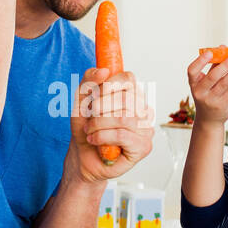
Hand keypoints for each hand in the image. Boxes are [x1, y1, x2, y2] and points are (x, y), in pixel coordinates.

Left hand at [66, 68, 153, 182]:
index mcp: (131, 96)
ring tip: (89, 130)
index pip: (129, 79)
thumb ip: (89, 81)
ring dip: (98, 123)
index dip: (110, 84)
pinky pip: (122, 135)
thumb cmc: (86, 129)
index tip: (94, 94)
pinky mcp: (143, 146)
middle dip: (100, 107)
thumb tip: (104, 70)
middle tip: (89, 116)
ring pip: (123, 118)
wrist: (82, 156)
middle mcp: (143, 110)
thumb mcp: (81, 101)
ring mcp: (146, 129)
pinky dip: (102, 136)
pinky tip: (94, 140)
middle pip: (126, 98)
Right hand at [186, 50, 227, 124]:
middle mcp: (200, 92)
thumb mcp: (206, 82)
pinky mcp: (222, 105)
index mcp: (193, 84)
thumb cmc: (207, 94)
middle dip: (225, 65)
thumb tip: (223, 48)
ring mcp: (210, 100)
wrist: (208, 119)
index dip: (200, 61)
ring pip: (225, 83)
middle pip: (212, 76)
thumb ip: (214, 65)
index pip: (192, 71)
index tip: (210, 52)